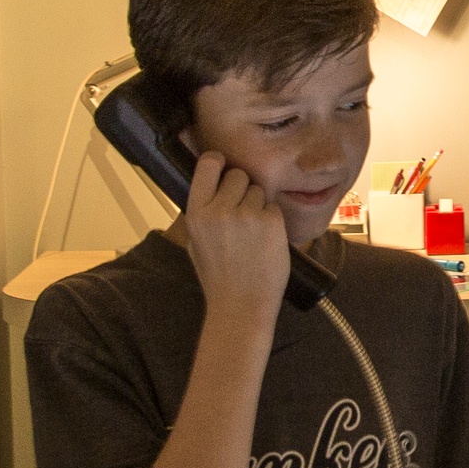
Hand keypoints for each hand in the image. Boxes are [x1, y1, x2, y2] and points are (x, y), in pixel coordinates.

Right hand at [178, 151, 291, 317]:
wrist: (241, 306)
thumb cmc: (218, 276)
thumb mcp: (195, 242)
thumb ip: (202, 211)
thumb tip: (209, 181)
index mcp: (196, 212)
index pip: (208, 163)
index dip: (219, 162)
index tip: (223, 167)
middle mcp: (220, 209)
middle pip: (238, 175)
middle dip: (242, 189)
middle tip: (241, 216)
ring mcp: (247, 215)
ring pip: (259, 190)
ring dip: (258, 206)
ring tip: (252, 234)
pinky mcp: (271, 223)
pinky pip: (274, 207)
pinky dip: (272, 221)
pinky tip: (265, 242)